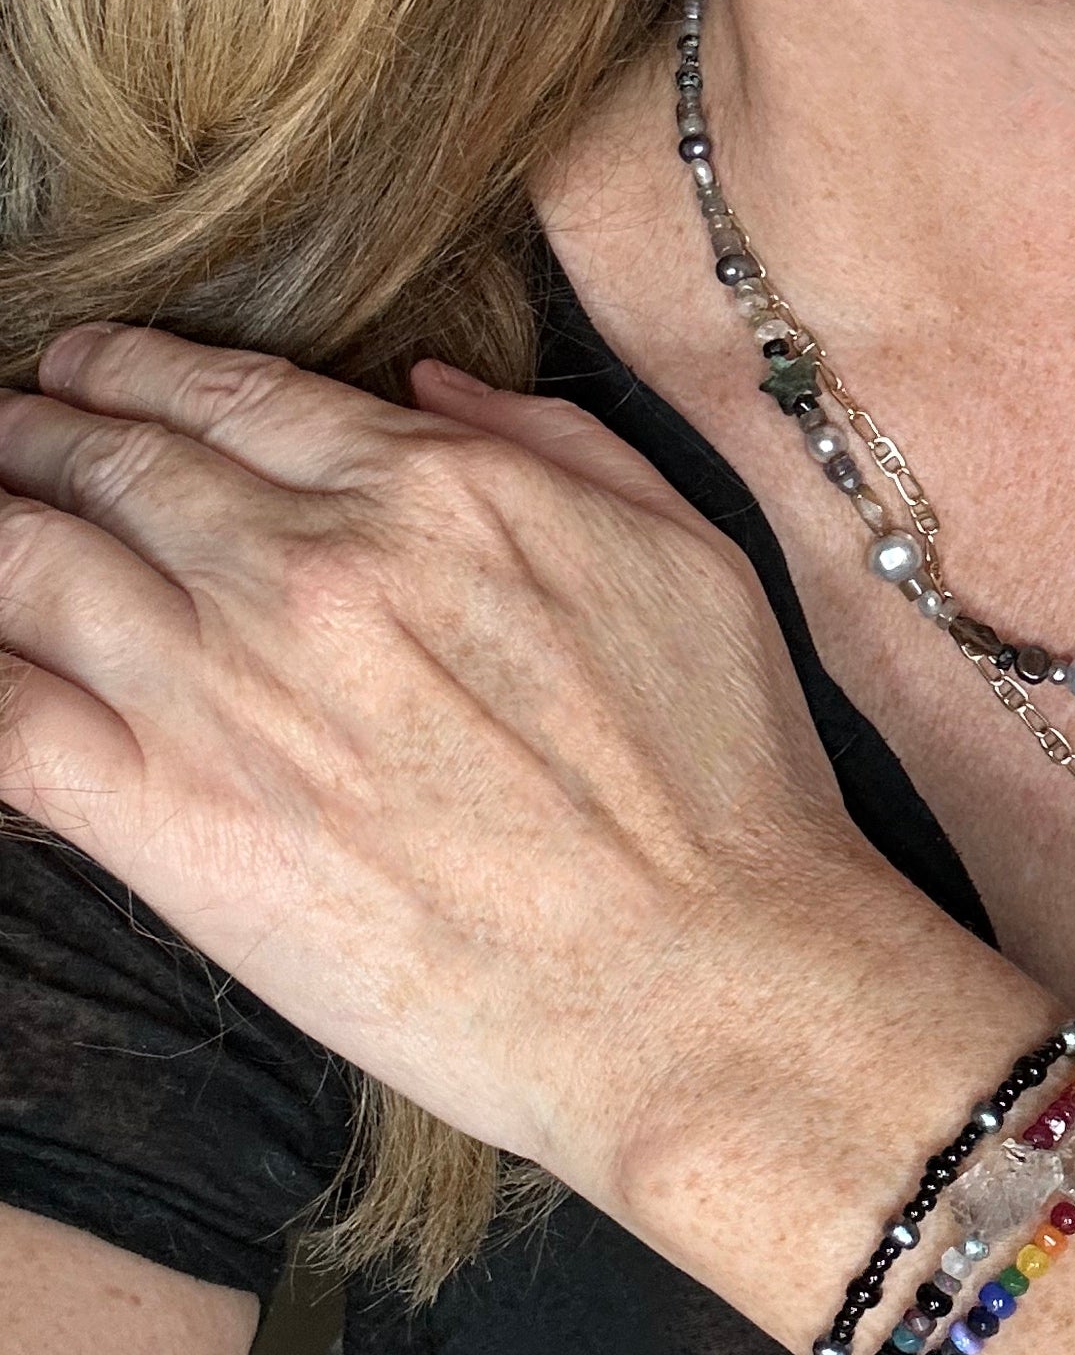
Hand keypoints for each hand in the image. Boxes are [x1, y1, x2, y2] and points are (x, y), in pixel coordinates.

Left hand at [0, 324, 872, 1196]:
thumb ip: (552, 443)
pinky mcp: (170, 827)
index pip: (228, 394)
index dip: (133, 372)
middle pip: (109, 462)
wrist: (699, 982)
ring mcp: (223, 694)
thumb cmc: (721, 784)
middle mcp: (306, 567)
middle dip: (35, 436)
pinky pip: (4, 720)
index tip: (92, 375)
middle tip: (0, 439)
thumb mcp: (684, 555)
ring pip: (28, 564)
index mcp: (430, 490)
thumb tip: (425, 387)